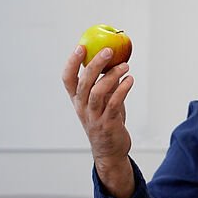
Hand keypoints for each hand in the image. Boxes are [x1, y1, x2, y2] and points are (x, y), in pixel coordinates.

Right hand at [62, 45, 135, 197]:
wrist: (110, 151)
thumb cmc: (107, 121)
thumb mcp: (103, 101)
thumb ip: (107, 84)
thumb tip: (116, 60)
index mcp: (77, 100)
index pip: (67, 79)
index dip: (72, 62)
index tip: (80, 46)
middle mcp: (82, 108)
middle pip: (84, 82)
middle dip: (95, 64)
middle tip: (109, 50)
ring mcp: (94, 117)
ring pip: (98, 92)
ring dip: (112, 76)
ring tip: (126, 66)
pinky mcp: (108, 124)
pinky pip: (114, 103)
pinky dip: (122, 89)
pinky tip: (130, 80)